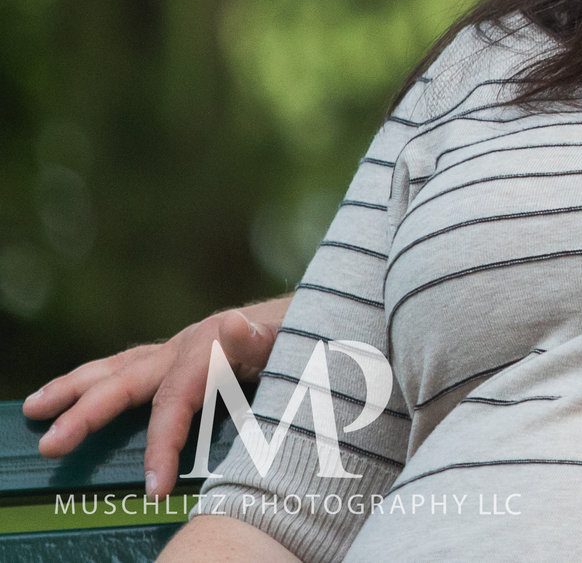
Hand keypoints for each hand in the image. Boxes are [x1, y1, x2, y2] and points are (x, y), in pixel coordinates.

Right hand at [22, 295, 293, 497]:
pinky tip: (79, 395)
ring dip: (76, 389)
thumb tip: (234, 325)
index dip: (161, 444)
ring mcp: (183, 348)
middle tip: (51, 443)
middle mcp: (189, 343)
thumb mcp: (297, 337)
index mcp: (212, 343)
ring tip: (34, 408)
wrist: (330, 311)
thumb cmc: (313, 334)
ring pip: (119, 368)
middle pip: (127, 380)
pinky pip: (134, 369)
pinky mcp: (184, 354)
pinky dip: (100, 382)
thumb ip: (265, 336)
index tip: (156, 487)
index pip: (174, 402)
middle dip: (86, 413)